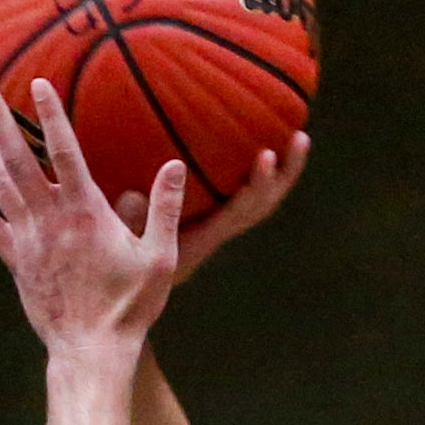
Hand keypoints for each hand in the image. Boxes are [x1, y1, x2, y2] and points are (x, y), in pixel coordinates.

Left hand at [0, 81, 181, 357]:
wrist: (92, 350)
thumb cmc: (130, 307)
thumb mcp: (159, 258)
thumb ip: (165, 210)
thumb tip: (176, 166)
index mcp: (86, 213)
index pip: (66, 153)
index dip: (51, 116)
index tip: (37, 83)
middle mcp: (51, 218)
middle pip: (20, 159)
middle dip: (1, 120)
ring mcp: (28, 238)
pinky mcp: (14, 258)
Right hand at [117, 132, 309, 284]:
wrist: (132, 290)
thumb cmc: (125, 265)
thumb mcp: (124, 241)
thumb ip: (131, 222)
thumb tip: (135, 196)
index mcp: (205, 237)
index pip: (240, 211)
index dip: (256, 185)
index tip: (265, 155)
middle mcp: (219, 231)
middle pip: (262, 204)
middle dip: (283, 175)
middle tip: (300, 137)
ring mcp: (218, 223)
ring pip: (259, 200)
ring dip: (281, 171)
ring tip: (298, 134)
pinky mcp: (212, 215)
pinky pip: (241, 191)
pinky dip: (256, 170)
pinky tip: (261, 138)